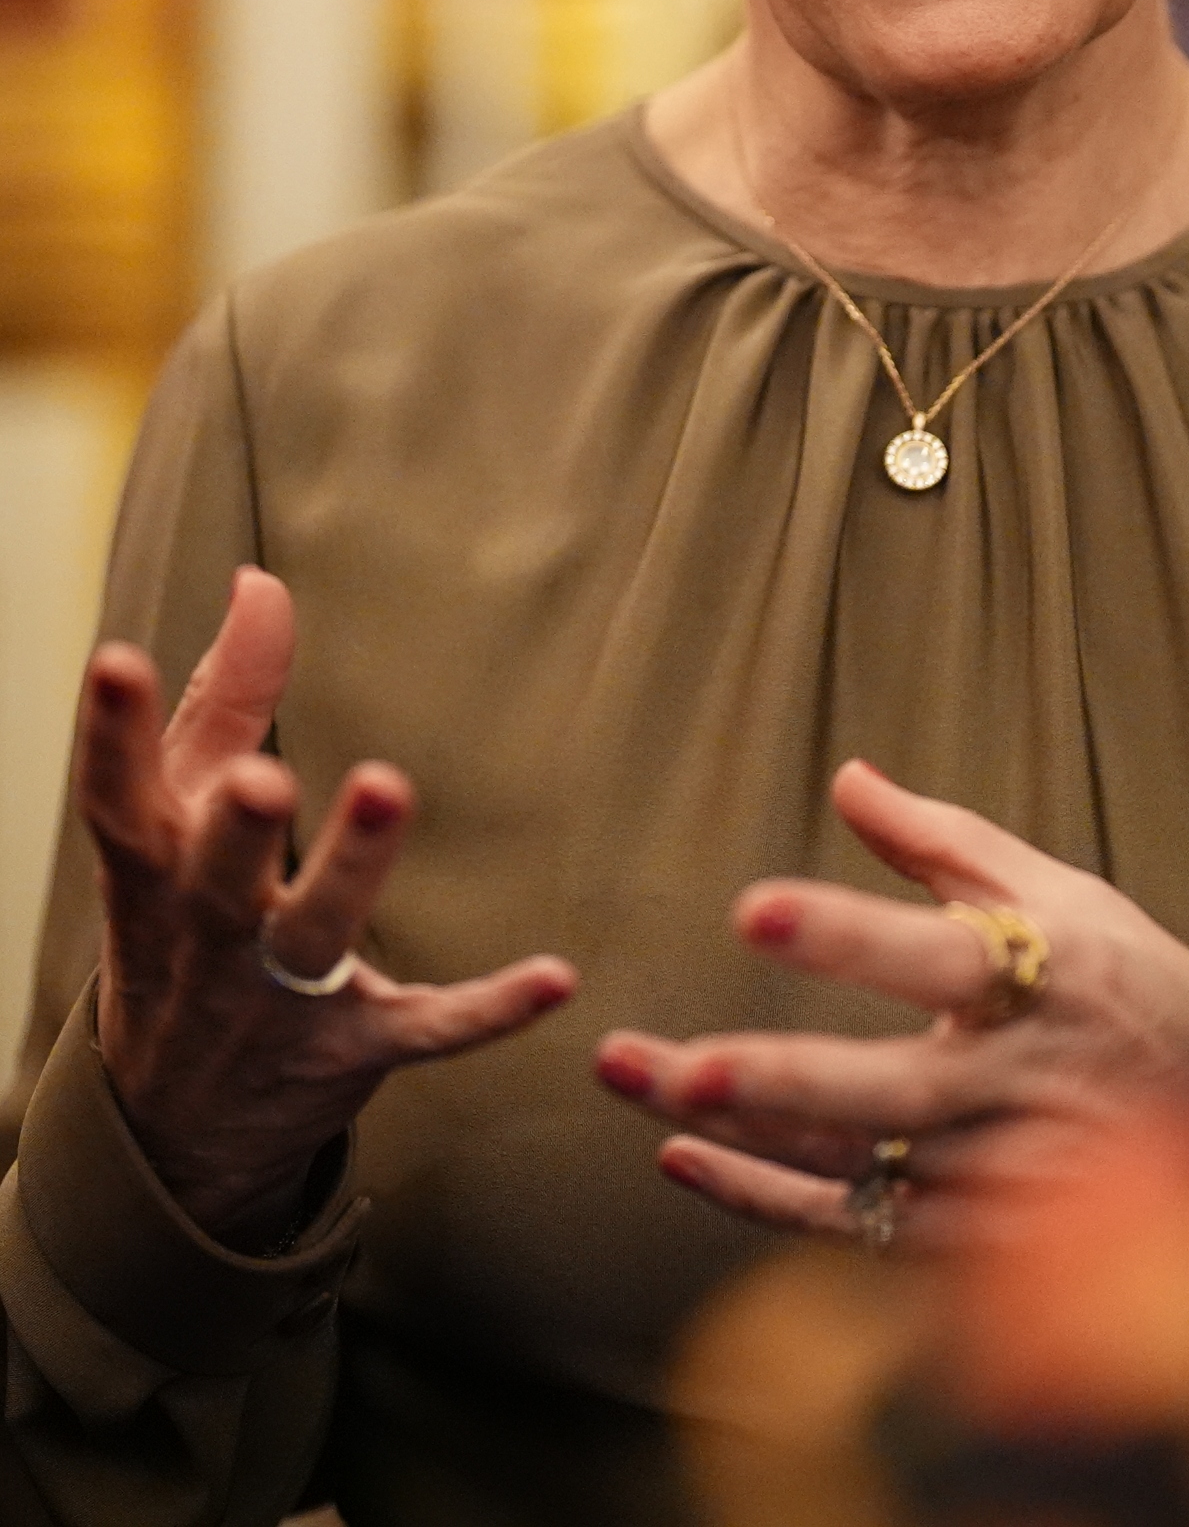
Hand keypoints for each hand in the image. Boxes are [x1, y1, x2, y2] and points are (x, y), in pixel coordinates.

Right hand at [80, 568, 575, 1251]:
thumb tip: (259, 582)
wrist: (178, 1127)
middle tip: (261, 774)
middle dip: (234, 827)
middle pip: (217, 882)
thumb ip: (224, 699)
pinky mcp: (352, 1051)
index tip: (119, 659)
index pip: (118, 800)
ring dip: (352, 867)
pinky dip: (487, 1010)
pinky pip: (424, 1030)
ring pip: (314, 937)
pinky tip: (552, 979)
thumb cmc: (182, 924)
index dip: (113, 733)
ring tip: (385, 787)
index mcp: (153, 872)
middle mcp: (205, 938)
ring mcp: (275, 1002)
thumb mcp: (178, 824)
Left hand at [595, 761, 1188, 1247]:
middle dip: (778, 1079)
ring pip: (853, 1162)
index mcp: (1042, 979)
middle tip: (682, 1061)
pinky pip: (855, 1228)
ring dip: (739, 1131)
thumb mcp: (1063, 896)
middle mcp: (1018, 1086)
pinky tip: (679, 1158)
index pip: (935, 953)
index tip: (753, 908)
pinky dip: (764, 1201)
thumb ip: (945, 842)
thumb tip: (847, 775)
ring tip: (637, 1081)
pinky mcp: (976, 1242)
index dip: (844, 934)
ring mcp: (998, 1176)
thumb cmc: (1135, 991)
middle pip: (884, 1089)